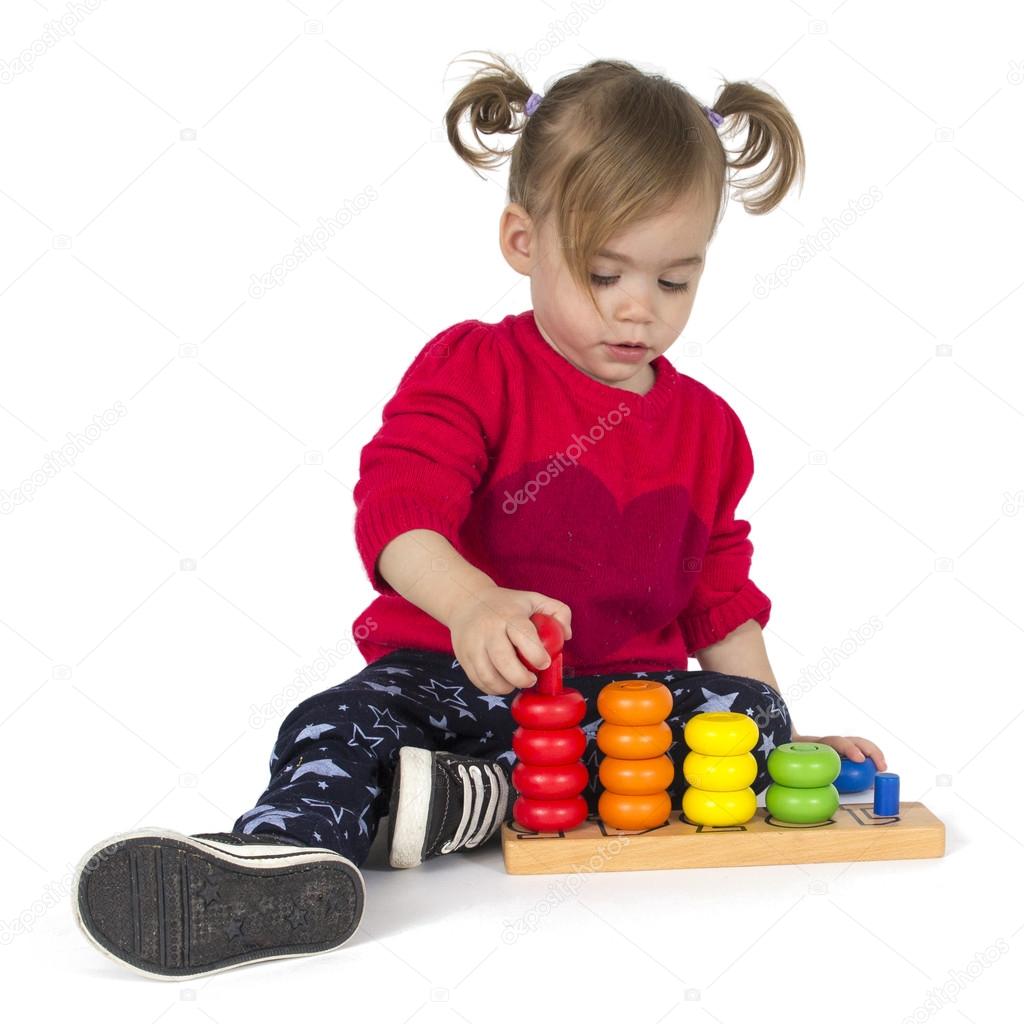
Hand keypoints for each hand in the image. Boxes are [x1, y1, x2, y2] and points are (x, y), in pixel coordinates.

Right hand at [448, 585, 572, 695]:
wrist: (467, 600)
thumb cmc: (507, 604)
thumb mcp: (534, 599)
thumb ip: (558, 612)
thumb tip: (566, 636)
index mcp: (509, 614)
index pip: (523, 636)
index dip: (536, 655)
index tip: (544, 663)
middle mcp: (488, 629)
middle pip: (503, 661)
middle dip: (522, 678)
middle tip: (531, 679)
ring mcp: (473, 644)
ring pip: (488, 676)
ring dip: (506, 686)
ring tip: (516, 682)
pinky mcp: (463, 656)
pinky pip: (478, 681)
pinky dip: (492, 688)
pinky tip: (502, 681)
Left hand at [792, 732, 887, 772]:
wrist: (790, 745)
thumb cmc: (797, 760)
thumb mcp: (799, 767)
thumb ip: (809, 776)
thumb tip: (817, 792)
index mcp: (819, 745)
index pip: (836, 741)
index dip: (849, 749)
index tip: (860, 759)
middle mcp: (831, 742)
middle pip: (853, 739)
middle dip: (870, 751)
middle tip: (880, 766)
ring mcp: (839, 744)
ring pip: (860, 743)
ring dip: (874, 754)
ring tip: (883, 767)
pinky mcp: (845, 749)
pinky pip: (861, 749)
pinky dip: (872, 756)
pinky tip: (879, 766)